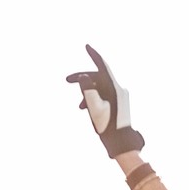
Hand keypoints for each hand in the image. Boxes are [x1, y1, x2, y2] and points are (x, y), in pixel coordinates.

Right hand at [65, 44, 144, 158]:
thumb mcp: (93, 107)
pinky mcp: (119, 103)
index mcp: (114, 88)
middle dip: (82, 79)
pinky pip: (103, 95)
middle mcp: (119, 89)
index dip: (94, 55)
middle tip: (66, 80)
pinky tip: (86, 109)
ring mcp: (120, 96)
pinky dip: (93, 98)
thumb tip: (83, 76)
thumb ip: (87, 89)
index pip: (102, 66)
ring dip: (86, 92)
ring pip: (100, 87)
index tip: (86, 46)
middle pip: (98, 78)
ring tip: (79, 106)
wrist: (121, 143)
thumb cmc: (107, 127)